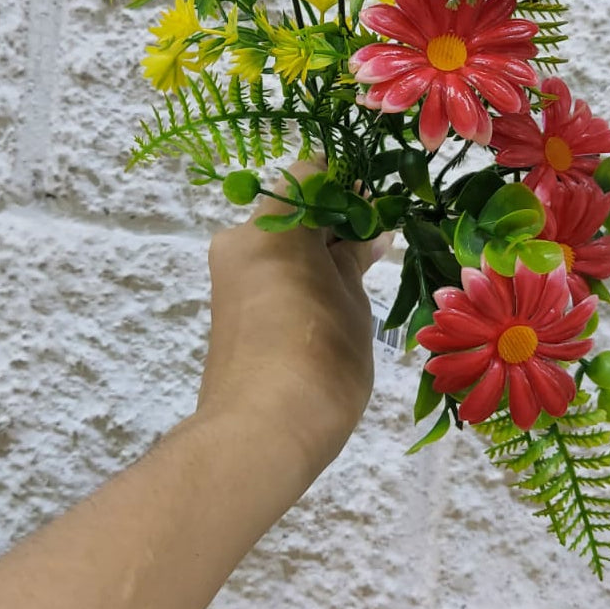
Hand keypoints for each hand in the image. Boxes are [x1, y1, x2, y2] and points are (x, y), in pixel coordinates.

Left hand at [198, 162, 386, 476]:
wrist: (261, 433)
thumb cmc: (320, 357)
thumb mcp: (351, 301)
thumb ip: (355, 258)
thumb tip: (370, 233)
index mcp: (272, 225)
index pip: (310, 175)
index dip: (348, 183)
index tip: (379, 205)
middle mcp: (242, 241)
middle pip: (292, 210)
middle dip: (334, 222)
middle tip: (378, 245)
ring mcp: (230, 278)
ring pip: (280, 245)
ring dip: (318, 252)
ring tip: (361, 280)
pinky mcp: (230, 312)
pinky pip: (269, 276)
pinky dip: (300, 278)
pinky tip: (334, 305)